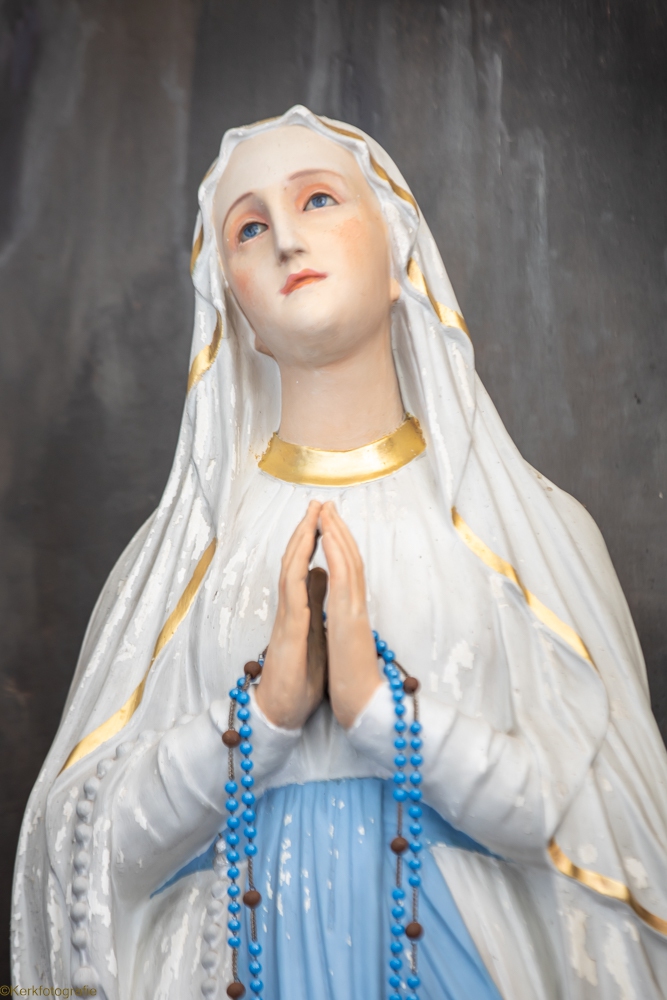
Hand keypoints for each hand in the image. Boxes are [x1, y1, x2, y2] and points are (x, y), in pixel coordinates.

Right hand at [255, 501, 325, 728]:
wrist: (280, 712)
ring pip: (290, 570)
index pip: (303, 565)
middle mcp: (289, 609)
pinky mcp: (289, 633)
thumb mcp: (312, 633)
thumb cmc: (296, 678)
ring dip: (301, 541)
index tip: (323, 516)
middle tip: (316, 502)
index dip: (312, 540)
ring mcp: (287, 618)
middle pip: (294, 560)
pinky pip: (292, 596)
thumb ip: (314, 604)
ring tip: (311, 516)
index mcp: (298, 609)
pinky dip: (298, 571)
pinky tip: (306, 555)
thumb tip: (321, 575)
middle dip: (306, 529)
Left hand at [320, 501, 380, 728]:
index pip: (345, 570)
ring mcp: (354, 610)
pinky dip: (338, 554)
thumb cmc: (353, 679)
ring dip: (338, 533)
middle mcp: (355, 605)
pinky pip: (344, 579)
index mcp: (350, 611)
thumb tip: (333, 605)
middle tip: (327, 504)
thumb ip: (339, 619)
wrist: (363, 704)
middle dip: (337, 529)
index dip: (338, 544)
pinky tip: (331, 536)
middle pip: (350, 558)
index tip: (327, 523)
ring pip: (349, 562)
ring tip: (326, 510)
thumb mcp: (341, 643)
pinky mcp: (349, 618)